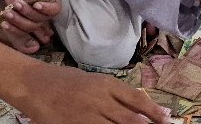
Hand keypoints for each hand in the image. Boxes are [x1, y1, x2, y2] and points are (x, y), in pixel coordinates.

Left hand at [0, 0, 60, 53]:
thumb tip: (33, 3)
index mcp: (53, 1)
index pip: (55, 9)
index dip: (46, 9)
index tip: (36, 5)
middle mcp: (46, 13)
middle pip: (40, 20)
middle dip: (26, 12)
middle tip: (16, 2)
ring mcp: (36, 21)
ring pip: (30, 27)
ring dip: (17, 21)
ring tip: (7, 12)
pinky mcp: (26, 25)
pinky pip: (21, 32)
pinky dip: (12, 29)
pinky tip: (4, 24)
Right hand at [19, 64, 170, 123]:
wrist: (34, 84)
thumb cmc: (65, 81)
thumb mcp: (94, 81)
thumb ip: (115, 94)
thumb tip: (140, 109)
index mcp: (106, 84)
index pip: (137, 99)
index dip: (154, 112)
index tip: (166, 120)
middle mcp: (99, 100)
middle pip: (130, 119)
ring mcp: (86, 116)